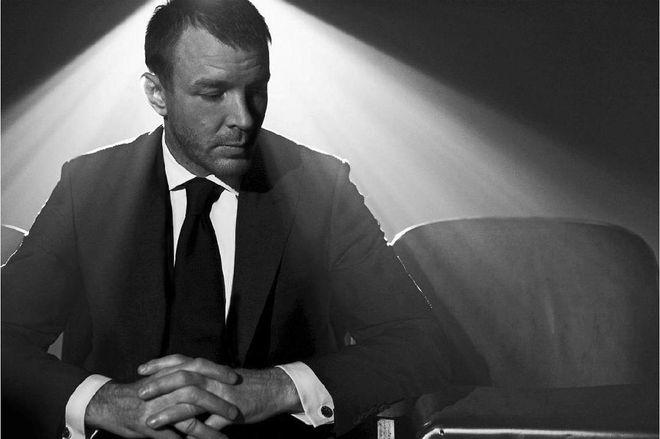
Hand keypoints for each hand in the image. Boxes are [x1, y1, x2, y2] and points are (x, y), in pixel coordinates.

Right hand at [85, 368, 239, 438]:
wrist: (108, 404)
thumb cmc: (139, 391)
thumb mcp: (160, 377)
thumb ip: (180, 375)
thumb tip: (206, 376)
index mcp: (168, 374)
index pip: (197, 367)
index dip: (217, 371)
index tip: (235, 378)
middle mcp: (163, 390)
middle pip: (196, 394)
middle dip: (218, 403)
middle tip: (235, 412)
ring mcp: (156, 410)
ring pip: (187, 421)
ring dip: (208, 431)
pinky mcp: (149, 428)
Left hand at [137, 355, 301, 430]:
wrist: (276, 389)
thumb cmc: (248, 384)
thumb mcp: (223, 377)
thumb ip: (204, 379)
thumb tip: (183, 383)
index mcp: (211, 369)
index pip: (181, 361)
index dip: (160, 364)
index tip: (141, 369)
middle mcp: (215, 378)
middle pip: (182, 376)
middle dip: (159, 384)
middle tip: (140, 392)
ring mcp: (222, 395)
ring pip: (191, 400)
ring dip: (169, 412)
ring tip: (150, 422)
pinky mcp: (230, 413)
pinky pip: (208, 424)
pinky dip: (193, 433)